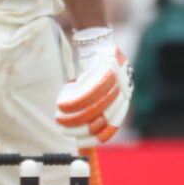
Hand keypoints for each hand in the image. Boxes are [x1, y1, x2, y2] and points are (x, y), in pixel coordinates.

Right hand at [55, 28, 132, 145]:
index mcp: (122, 103)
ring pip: (94, 108)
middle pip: (101, 120)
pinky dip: (74, 100)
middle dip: (79, 128)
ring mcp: (119, 81)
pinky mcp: (108, 70)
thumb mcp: (96, 94)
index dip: (94, 138)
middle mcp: (124, 94)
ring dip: (74, 115)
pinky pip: (89, 91)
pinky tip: (62, 101)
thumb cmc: (93, 72)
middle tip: (62, 127)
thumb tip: (77, 137)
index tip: (77, 141)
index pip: (111, 128)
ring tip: (59, 114)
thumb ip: (91, 113)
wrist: (98, 42)